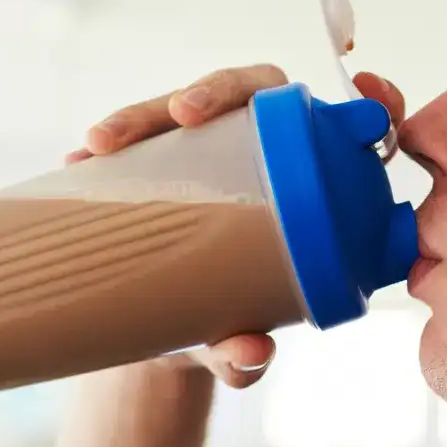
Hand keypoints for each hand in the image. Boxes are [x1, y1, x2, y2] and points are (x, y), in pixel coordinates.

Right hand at [66, 64, 406, 388]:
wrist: (157, 339)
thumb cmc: (219, 331)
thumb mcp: (231, 347)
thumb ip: (244, 356)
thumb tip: (249, 355)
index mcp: (307, 190)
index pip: (345, 129)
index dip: (368, 103)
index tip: (366, 90)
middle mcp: (258, 156)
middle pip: (251, 94)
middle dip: (217, 90)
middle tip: (182, 113)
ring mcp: (203, 152)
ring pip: (181, 109)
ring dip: (142, 116)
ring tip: (100, 144)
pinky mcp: (155, 158)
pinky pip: (134, 137)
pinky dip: (109, 142)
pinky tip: (78, 162)